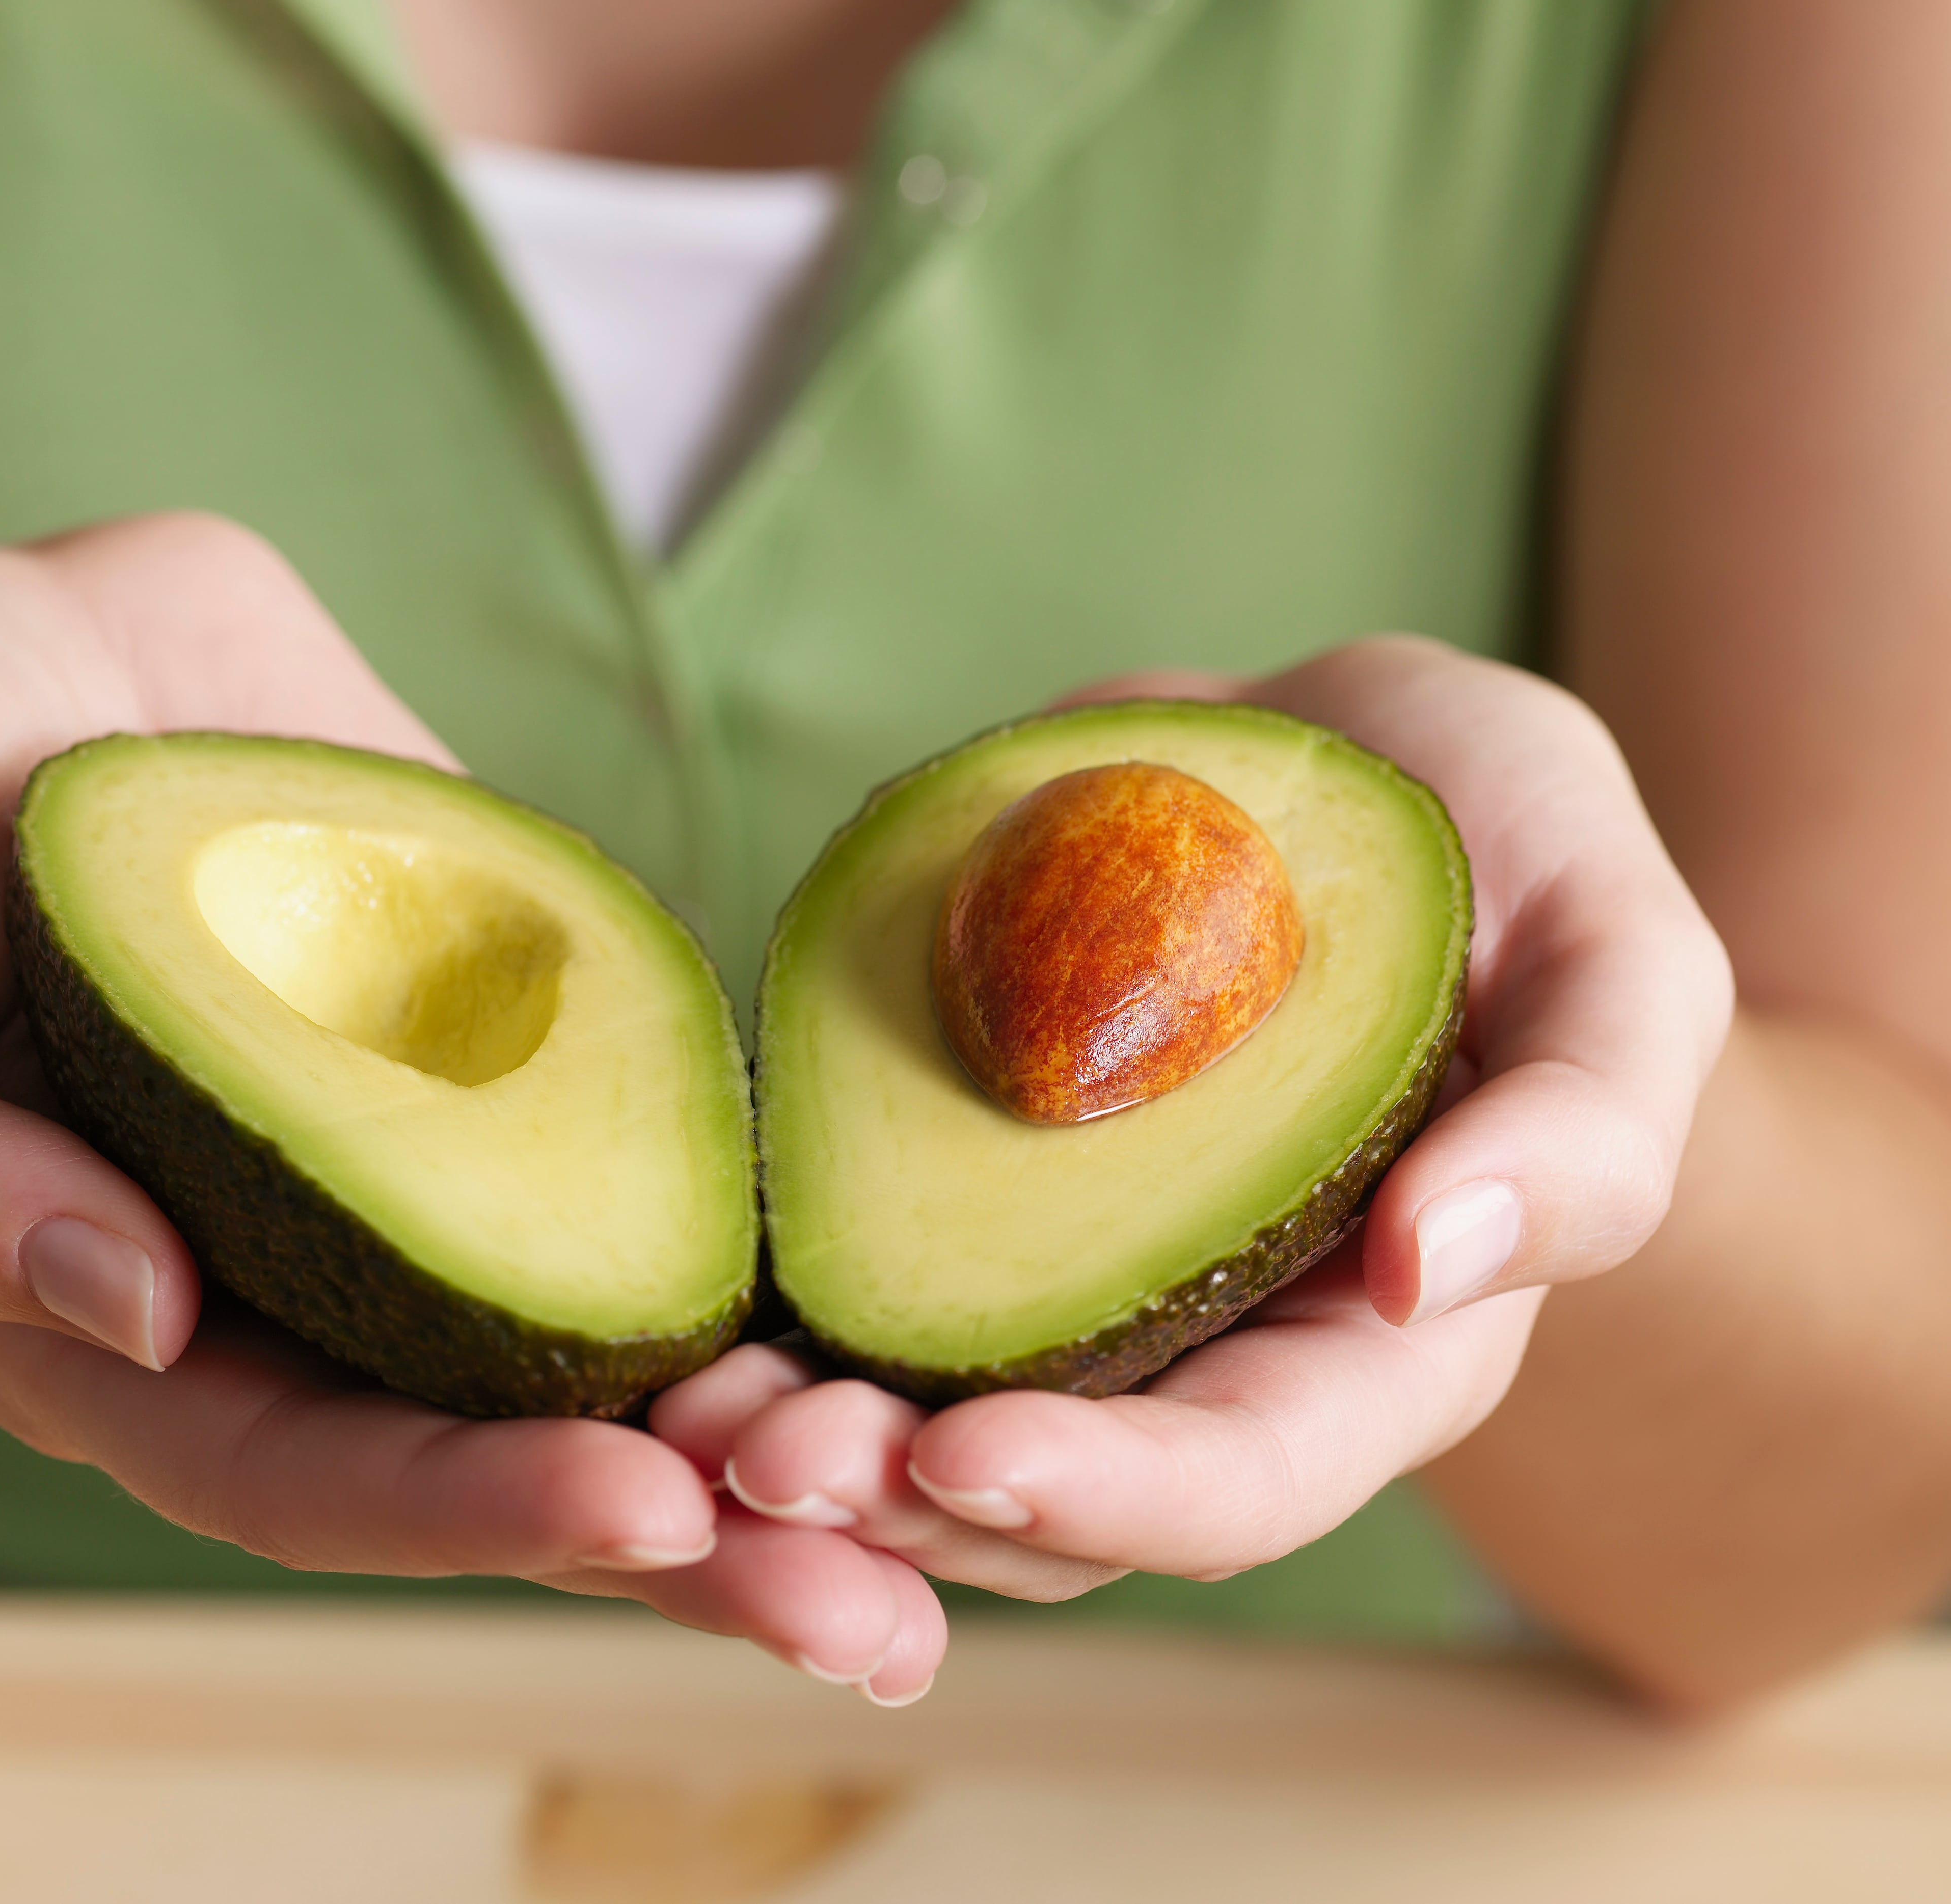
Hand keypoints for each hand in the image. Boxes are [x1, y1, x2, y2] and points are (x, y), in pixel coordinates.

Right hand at [0, 513, 943, 1696]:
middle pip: (487, 1452)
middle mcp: (282, 1276)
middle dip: (681, 1539)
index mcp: (105, 1315)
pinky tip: (923, 1284)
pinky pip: (645, 1166)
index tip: (647, 1509)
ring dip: (773, 1431)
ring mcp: (410, 1169)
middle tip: (876, 1607)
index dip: (466, 1504)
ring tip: (965, 1500)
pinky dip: (774, 1238)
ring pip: (601, 1344)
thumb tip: (115, 1306)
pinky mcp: (508, 1052)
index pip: (297, 1468)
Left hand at [654, 638, 1732, 1605]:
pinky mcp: (957, 1196)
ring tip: (675, 1412)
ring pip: (921, 1437)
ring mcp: (1068, 1285)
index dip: (1110, 1491)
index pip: (1245, 1476)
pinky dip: (760, 1322)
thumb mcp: (1616, 956)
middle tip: (750, 1456)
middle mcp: (1207, 1351)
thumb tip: (1447, 1267)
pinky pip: (851, 1296)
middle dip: (897, 1503)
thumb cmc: (1516, 863)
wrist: (1348, 775)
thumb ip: (1589, 1127)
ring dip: (796, 1447)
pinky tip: (662, 1310)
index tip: (962, 1455)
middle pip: (1048, 1501)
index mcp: (1376, 1347)